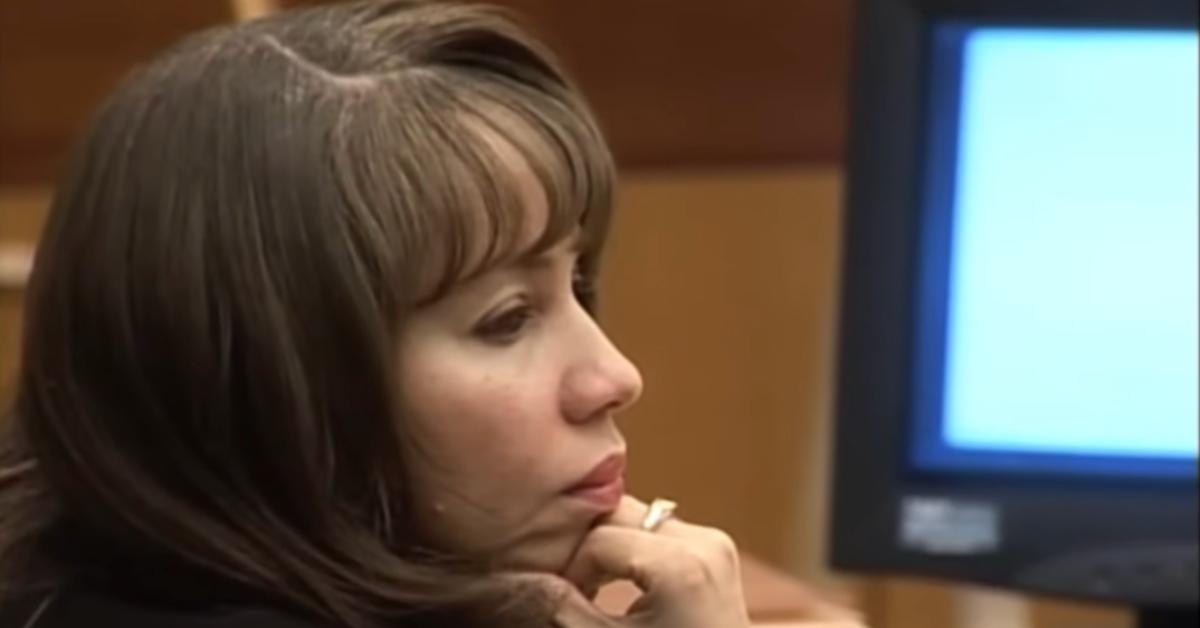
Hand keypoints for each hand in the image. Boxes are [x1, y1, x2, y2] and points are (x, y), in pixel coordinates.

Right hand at [549, 494, 752, 627]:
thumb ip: (562, 609)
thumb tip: (519, 580)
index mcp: (681, 566)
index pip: (598, 541)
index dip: (566, 567)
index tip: (552, 595)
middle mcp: (704, 543)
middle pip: (619, 514)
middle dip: (584, 547)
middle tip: (564, 586)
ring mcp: (714, 544)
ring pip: (636, 518)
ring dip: (605, 546)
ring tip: (587, 589)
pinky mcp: (716, 551)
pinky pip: (657, 532)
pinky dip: (630, 550)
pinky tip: (614, 585)